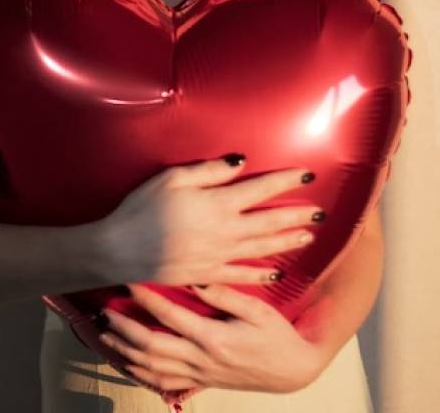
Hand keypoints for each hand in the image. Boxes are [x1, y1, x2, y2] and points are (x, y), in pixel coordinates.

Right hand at [97, 155, 321, 285]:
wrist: (118, 251)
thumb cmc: (140, 209)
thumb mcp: (171, 179)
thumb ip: (208, 171)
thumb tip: (241, 162)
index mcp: (216, 204)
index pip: (260, 189)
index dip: (286, 181)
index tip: (308, 174)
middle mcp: (224, 231)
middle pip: (269, 222)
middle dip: (297, 215)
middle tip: (321, 212)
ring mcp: (218, 256)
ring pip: (262, 249)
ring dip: (287, 243)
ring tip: (308, 237)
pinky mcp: (207, 274)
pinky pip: (242, 276)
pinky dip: (262, 275)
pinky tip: (277, 274)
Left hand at [99, 282, 327, 394]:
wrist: (293, 369)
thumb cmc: (277, 335)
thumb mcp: (257, 310)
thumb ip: (224, 294)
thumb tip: (195, 276)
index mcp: (214, 339)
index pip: (170, 317)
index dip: (146, 299)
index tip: (130, 281)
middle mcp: (202, 360)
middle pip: (151, 347)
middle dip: (124, 329)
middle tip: (105, 311)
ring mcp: (199, 375)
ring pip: (152, 368)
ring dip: (125, 352)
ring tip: (105, 334)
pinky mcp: (201, 382)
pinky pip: (163, 382)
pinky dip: (140, 373)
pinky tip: (125, 362)